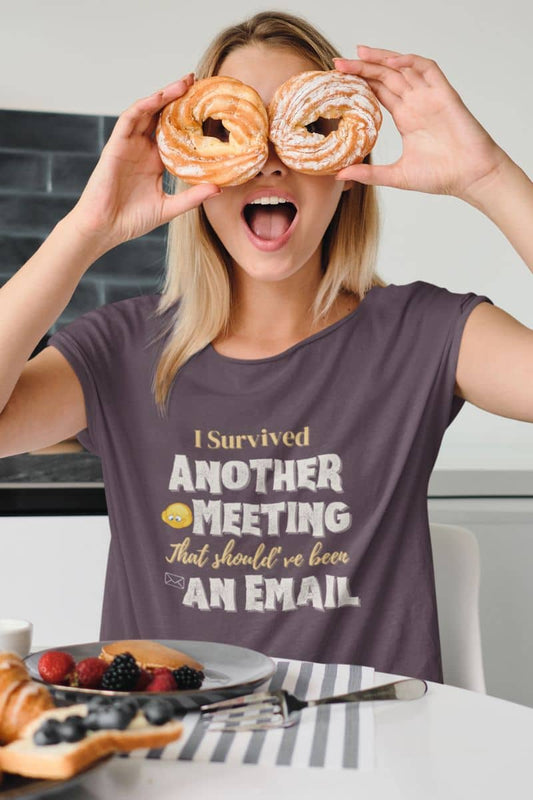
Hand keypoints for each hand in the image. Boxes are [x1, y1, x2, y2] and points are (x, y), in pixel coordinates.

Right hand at [69, 74, 219, 250]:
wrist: (105, 228)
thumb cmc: (132, 220)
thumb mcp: (169, 208)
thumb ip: (192, 197)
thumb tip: (219, 188)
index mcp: (156, 162)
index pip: (175, 134)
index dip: (190, 119)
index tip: (209, 108)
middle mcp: (143, 149)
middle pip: (162, 116)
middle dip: (179, 99)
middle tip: (198, 83)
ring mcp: (129, 145)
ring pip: (147, 112)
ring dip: (164, 95)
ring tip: (184, 83)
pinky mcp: (116, 145)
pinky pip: (129, 119)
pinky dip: (144, 106)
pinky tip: (159, 97)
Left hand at [334, 46, 507, 200]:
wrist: (471, 177)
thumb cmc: (441, 176)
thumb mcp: (397, 176)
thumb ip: (369, 173)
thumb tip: (340, 175)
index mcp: (406, 118)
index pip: (378, 92)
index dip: (360, 83)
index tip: (338, 81)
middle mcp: (416, 104)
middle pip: (386, 76)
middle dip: (362, 67)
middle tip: (339, 63)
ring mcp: (430, 97)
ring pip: (403, 68)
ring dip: (381, 58)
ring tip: (358, 53)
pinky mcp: (444, 95)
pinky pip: (428, 68)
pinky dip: (410, 61)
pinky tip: (391, 62)